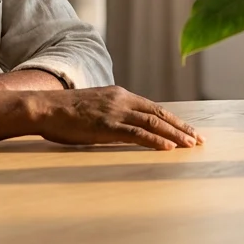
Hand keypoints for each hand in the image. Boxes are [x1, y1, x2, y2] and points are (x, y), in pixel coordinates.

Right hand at [27, 86, 205, 150]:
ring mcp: (115, 112)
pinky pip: (136, 134)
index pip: (154, 108)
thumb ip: (111, 113)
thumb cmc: (64, 112)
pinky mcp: (106, 126)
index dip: (173, 120)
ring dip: (175, 135)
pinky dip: (155, 141)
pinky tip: (169, 148)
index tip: (189, 130)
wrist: (44, 107)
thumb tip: (123, 126)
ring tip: (191, 145)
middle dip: (181, 127)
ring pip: (153, 123)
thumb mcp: (93, 107)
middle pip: (159, 114)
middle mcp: (122, 100)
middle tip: (199, 139)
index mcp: (120, 95)